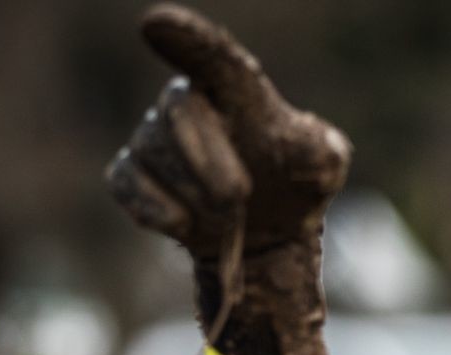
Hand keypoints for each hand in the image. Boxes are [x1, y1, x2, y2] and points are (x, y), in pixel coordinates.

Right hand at [105, 3, 349, 260]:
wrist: (270, 233)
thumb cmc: (296, 184)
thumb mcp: (323, 167)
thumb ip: (318, 149)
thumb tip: (293, 139)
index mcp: (237, 87)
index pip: (213, 57)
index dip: (187, 39)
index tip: (155, 25)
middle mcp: (187, 100)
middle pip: (181, 111)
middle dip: (212, 162)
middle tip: (239, 196)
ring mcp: (153, 136)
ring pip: (155, 154)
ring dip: (197, 196)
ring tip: (229, 218)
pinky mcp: (131, 175)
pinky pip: (127, 184)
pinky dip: (157, 210)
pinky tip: (186, 225)